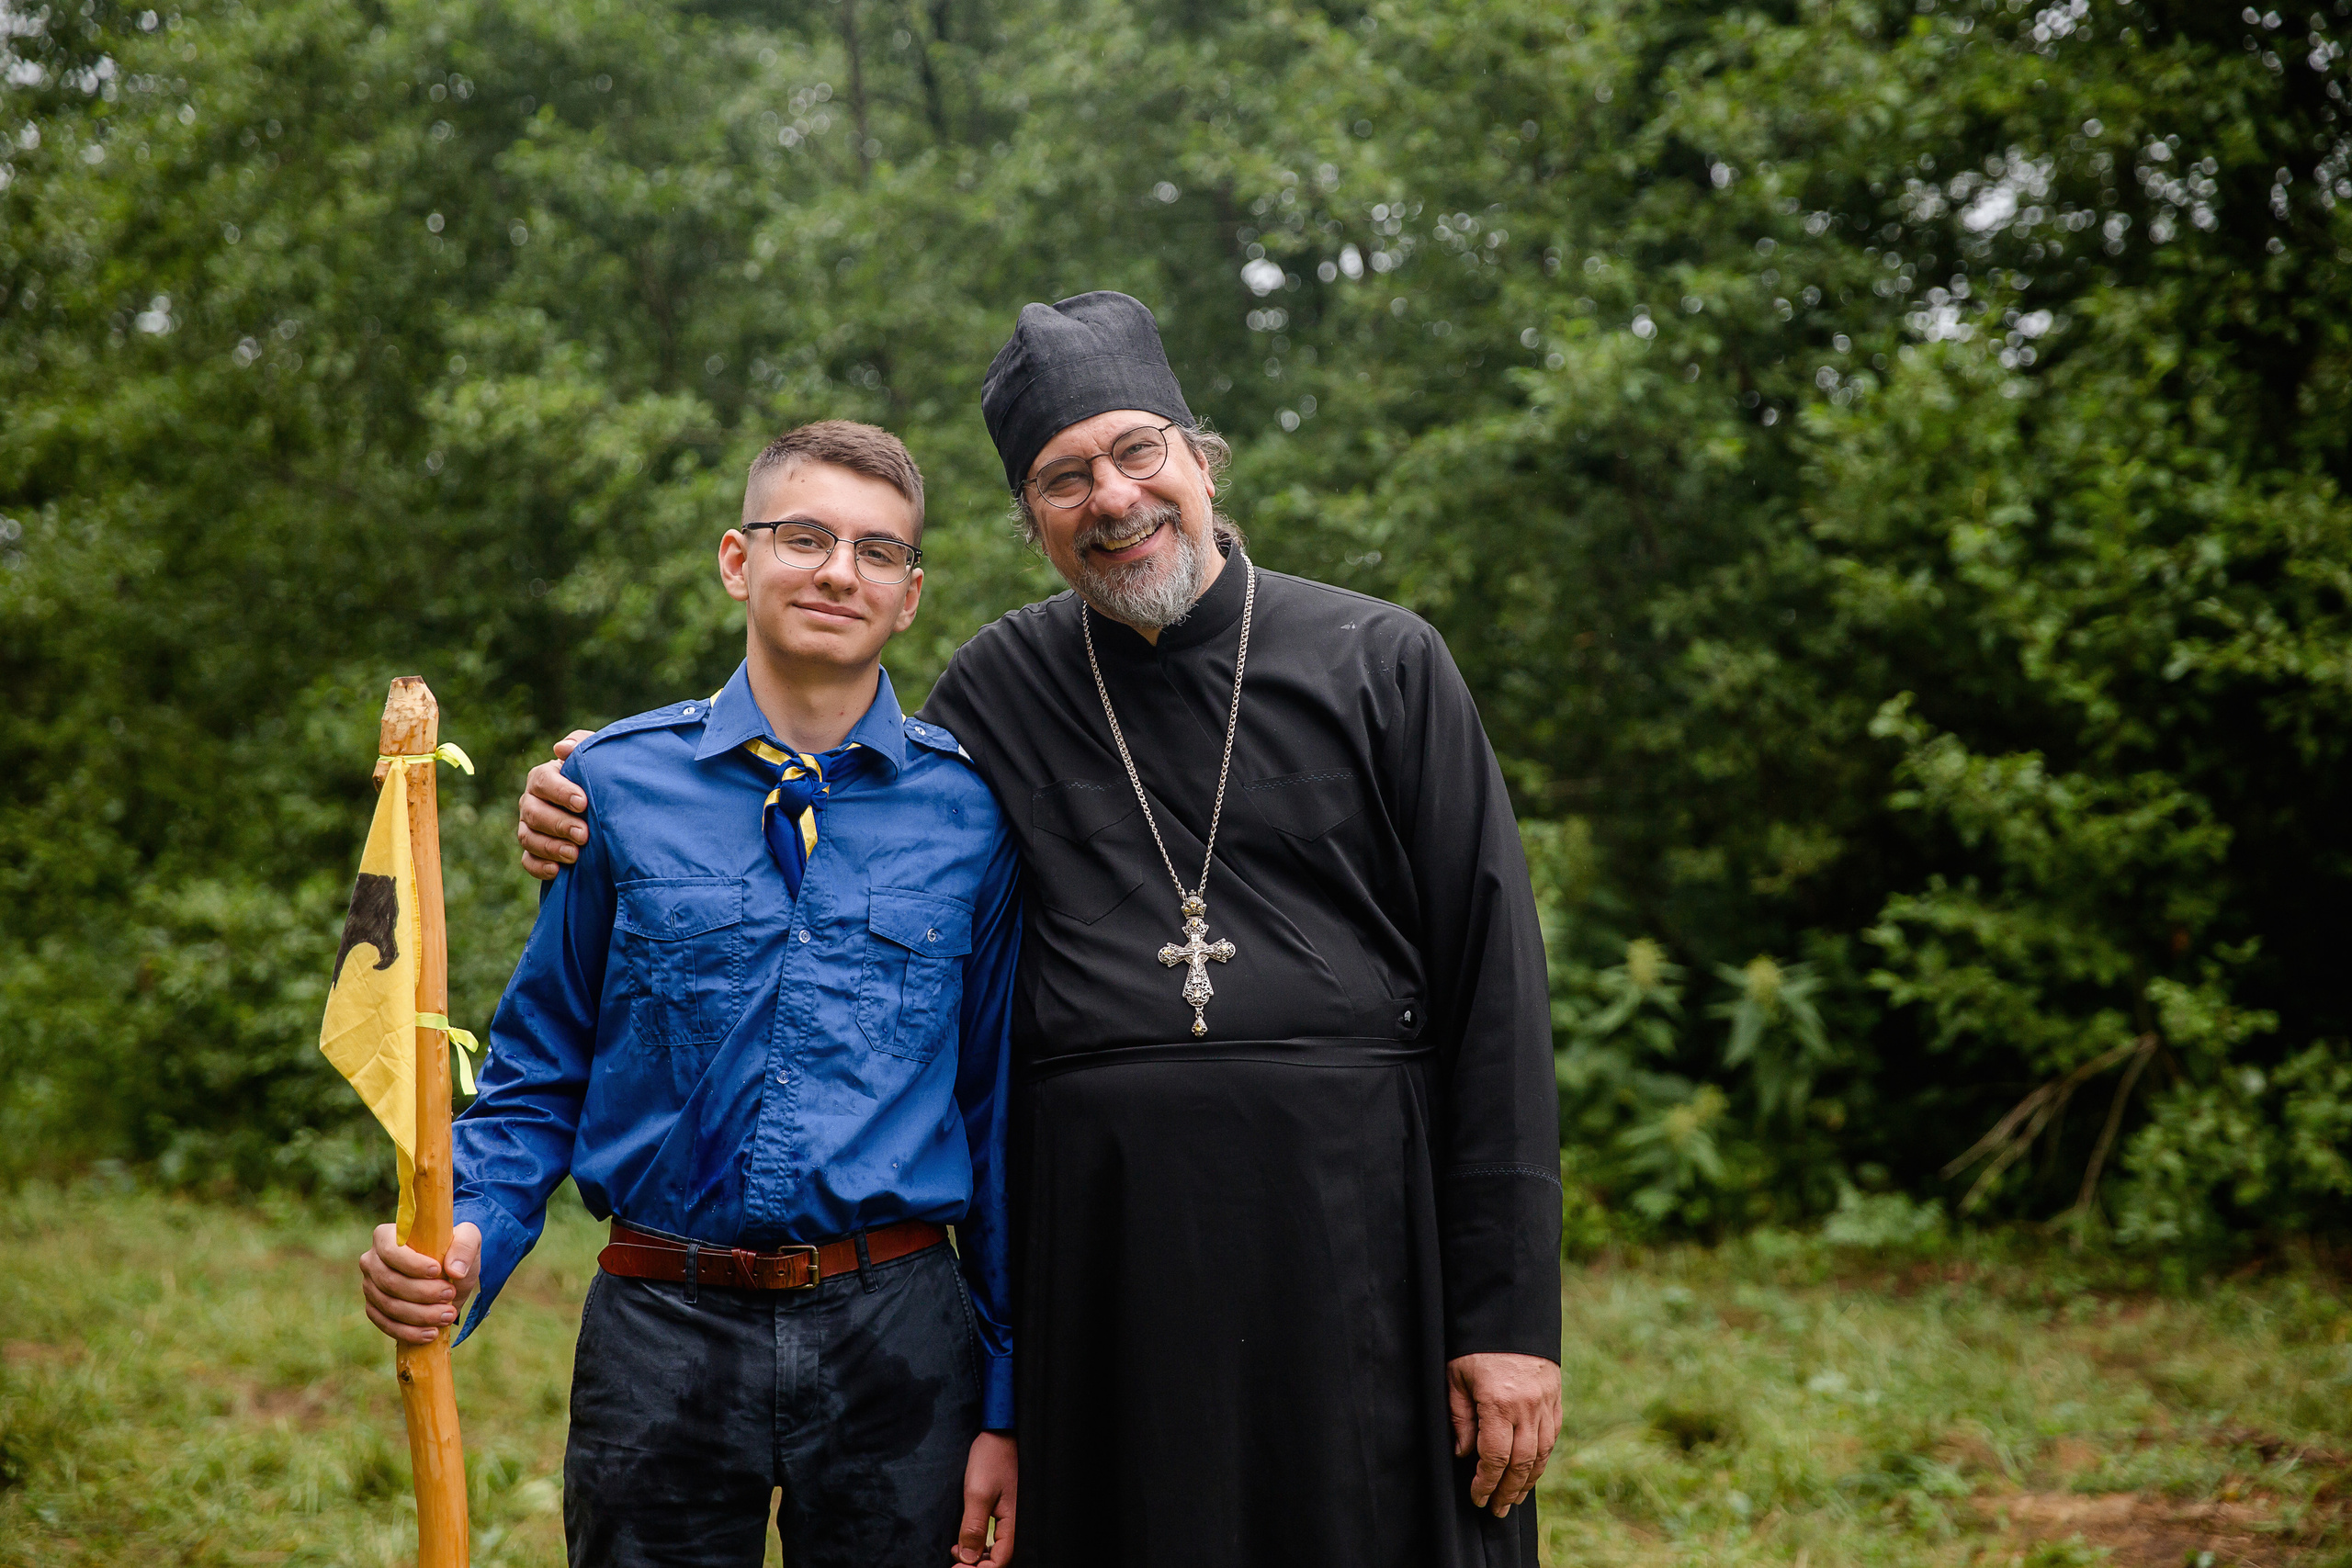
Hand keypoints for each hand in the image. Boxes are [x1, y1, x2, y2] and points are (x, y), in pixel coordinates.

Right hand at [358, 1221, 483, 1343]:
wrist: (448, 1275)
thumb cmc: (453, 1251)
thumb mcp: (467, 1239)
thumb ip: (465, 1246)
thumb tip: (455, 1270)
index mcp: (386, 1237)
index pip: (391, 1250)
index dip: (412, 1264)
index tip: (438, 1271)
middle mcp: (372, 1261)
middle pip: (390, 1282)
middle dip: (423, 1293)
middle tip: (450, 1294)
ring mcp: (370, 1287)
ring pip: (389, 1306)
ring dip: (420, 1315)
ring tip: (448, 1315)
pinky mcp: (374, 1310)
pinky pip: (386, 1325)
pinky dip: (409, 1332)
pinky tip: (431, 1333)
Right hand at [517, 730, 594, 879]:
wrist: (608, 808)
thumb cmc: (600, 778)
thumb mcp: (596, 756)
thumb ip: (581, 745)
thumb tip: (561, 748)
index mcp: (544, 777)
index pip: (543, 781)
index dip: (560, 792)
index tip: (583, 802)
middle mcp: (532, 801)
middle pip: (534, 813)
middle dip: (559, 824)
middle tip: (584, 834)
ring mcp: (530, 827)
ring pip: (528, 837)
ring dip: (551, 847)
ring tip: (575, 855)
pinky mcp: (534, 850)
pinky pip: (528, 861)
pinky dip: (540, 867)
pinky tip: (558, 871)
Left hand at [951, 1431, 1015, 1565]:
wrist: (1000, 1433)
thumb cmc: (992, 1458)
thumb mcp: (978, 1493)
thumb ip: (974, 1528)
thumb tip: (968, 1558)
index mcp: (1014, 1523)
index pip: (1000, 1561)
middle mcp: (1015, 1523)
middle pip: (999, 1558)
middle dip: (977, 1565)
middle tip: (955, 1562)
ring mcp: (1010, 1517)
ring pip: (996, 1549)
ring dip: (977, 1556)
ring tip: (957, 1552)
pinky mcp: (1003, 1510)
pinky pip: (994, 1537)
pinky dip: (980, 1544)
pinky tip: (965, 1540)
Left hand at [1447, 1351, 1559, 1517]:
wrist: (1511, 1315)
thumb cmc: (1475, 1345)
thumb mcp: (1455, 1376)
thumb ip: (1460, 1417)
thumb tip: (1464, 1454)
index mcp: (1499, 1403)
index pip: (1495, 1457)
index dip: (1486, 1483)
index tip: (1477, 1498)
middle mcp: (1527, 1408)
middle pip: (1521, 1463)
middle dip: (1507, 1491)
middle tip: (1496, 1510)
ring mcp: (1546, 1404)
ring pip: (1541, 1454)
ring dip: (1527, 1481)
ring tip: (1514, 1500)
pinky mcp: (1556, 1399)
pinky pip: (1552, 1437)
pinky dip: (1542, 1459)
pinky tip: (1532, 1472)